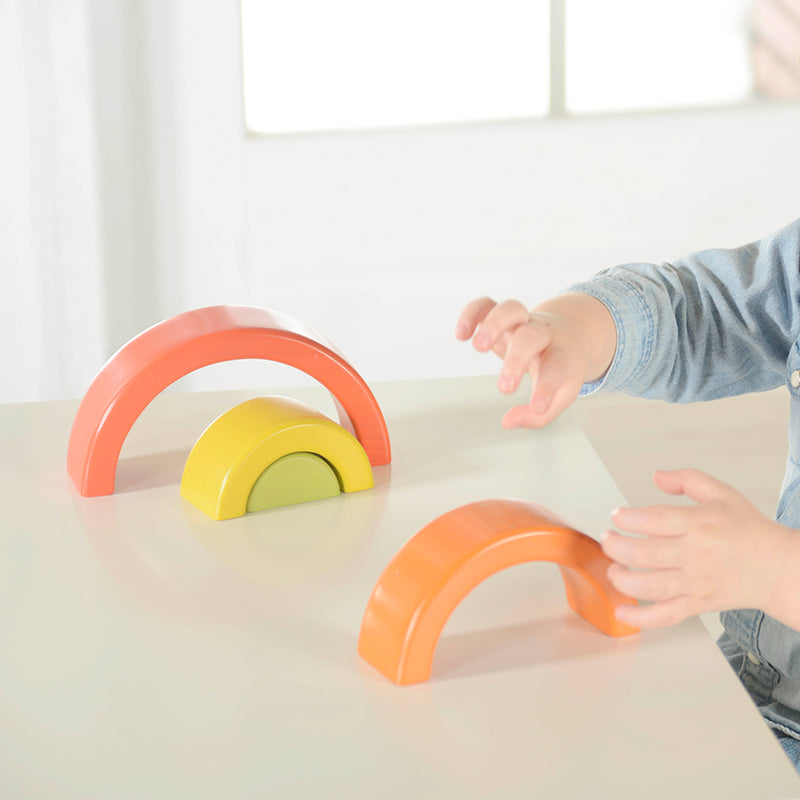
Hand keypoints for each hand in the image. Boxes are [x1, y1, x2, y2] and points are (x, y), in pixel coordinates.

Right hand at [455, 294, 613, 427]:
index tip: (537, 406)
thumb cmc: (562, 366)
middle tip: (504, 387)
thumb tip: (508, 421)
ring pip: (510, 309)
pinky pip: (486, 304)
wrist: (571, 331)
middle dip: (516, 359)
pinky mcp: (503, 315)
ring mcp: (522, 321)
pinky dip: (471, 313)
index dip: (547, 388)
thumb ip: (538, 416)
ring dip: (493, 324)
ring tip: (477, 346)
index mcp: (563, 354)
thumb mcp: (563, 395)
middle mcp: (543, 334)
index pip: (557, 368)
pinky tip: (461, 334)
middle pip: (531, 336)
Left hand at [601, 469, 792, 628]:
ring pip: (649, 586)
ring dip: (622, 579)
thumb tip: (657, 477)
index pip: (653, 520)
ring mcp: (695, 582)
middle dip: (616, 546)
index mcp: (698, 524)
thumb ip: (686, 479)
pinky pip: (665, 615)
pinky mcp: (698, 604)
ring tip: (613, 568)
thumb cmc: (749, 531)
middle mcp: (695, 554)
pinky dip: (640, 617)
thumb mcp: (720, 493)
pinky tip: (622, 611)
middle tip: (607, 539)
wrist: (778, 568)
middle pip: (644, 553)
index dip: (627, 518)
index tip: (616, 516)